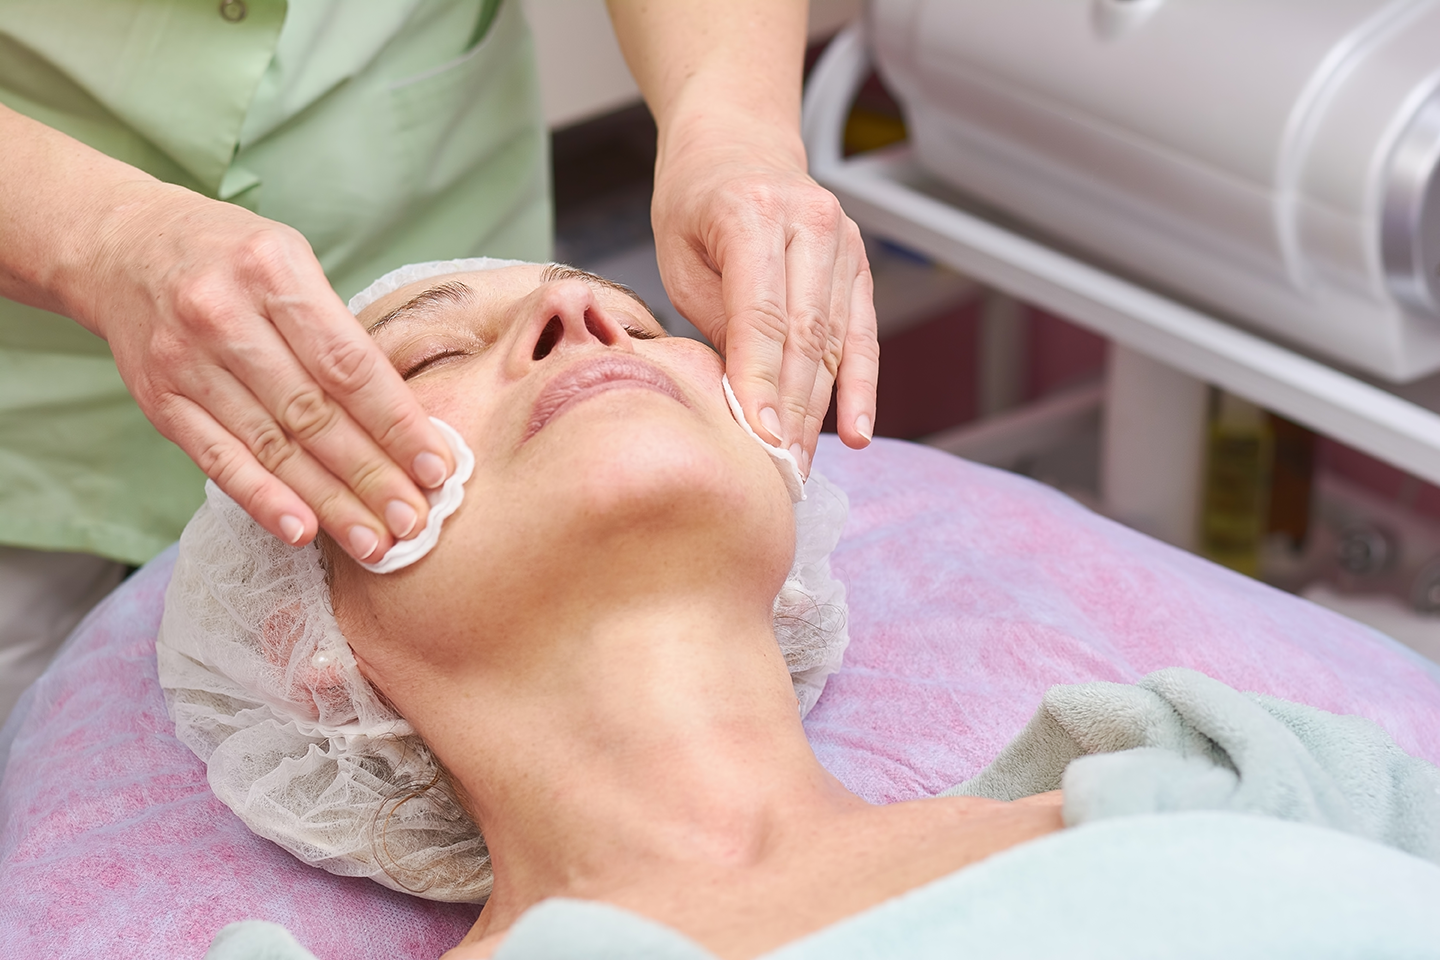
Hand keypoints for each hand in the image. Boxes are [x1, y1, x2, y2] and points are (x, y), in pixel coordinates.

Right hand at [77, 180, 454, 560]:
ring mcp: (185, 362)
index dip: (397, 423)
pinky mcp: (160, 401)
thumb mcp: (291, 260)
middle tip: (414, 521)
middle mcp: (224, 316)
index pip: (349, 365)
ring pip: (272, 446)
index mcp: (273, 272)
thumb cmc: (232, 257)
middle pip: (313, 413)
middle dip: (372, 475)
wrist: (122, 246)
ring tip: (374, 541)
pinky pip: (219, 460)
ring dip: (329, 501)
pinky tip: (303, 531)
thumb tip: (404, 415)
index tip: (437, 468)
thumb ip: (337, 330)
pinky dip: (263, 500)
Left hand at [651, 121, 878, 473]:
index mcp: (752, 213)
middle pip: (805, 337)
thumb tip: (743, 398)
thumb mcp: (680, 255)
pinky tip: (857, 432)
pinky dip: (860, 387)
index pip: (762, 316)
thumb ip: (714, 319)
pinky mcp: (859, 264)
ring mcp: (843, 242)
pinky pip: (862, 336)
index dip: (761, 384)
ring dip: (819, 411)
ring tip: (802, 465)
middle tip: (778, 471)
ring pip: (835, 343)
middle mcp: (810, 223)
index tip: (758, 439)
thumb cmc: (694, 202)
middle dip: (792, 411)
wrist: (736, 141)